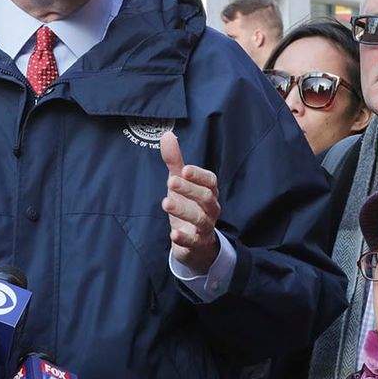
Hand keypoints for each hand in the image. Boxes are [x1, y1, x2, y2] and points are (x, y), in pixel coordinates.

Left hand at [160, 131, 220, 274]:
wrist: (195, 242)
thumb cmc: (189, 206)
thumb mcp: (180, 183)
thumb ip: (174, 161)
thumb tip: (167, 135)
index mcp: (209, 191)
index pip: (210, 181)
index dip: (199, 175)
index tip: (184, 169)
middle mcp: (211, 208)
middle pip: (206, 198)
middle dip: (189, 190)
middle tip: (171, 182)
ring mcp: (205, 226)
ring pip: (201, 218)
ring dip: (183, 211)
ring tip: (166, 203)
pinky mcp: (197, 243)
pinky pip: (194, 241)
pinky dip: (185, 238)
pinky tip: (173, 234)